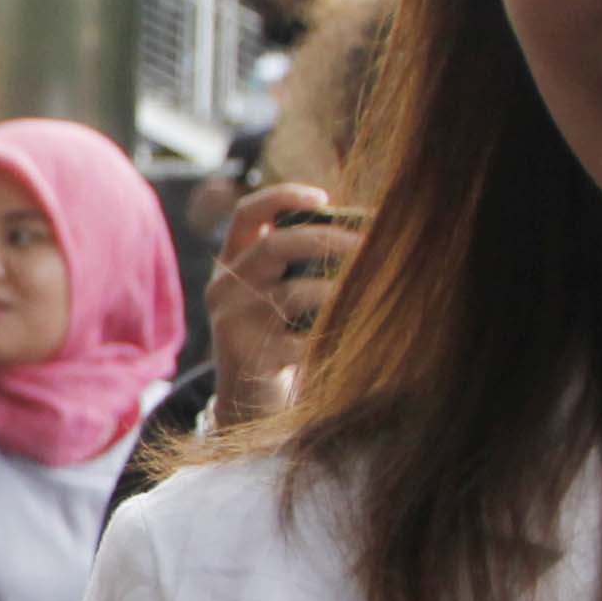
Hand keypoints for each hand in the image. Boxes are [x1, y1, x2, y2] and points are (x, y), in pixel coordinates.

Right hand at [207, 182, 359, 429]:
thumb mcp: (275, 296)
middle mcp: (225, 289)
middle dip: (329, 240)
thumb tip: (364, 232)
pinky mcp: (251, 359)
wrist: (250, 405)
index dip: (283, 195)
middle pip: (275, 246)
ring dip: (341, 290)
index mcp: (232, 264)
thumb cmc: (279, 340)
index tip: (324, 197)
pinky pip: (303, 339)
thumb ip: (300, 264)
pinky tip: (360, 333)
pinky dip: (337, 332)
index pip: (247, 214)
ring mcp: (233, 324)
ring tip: (375, 290)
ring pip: (295, 294)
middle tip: (371, 244)